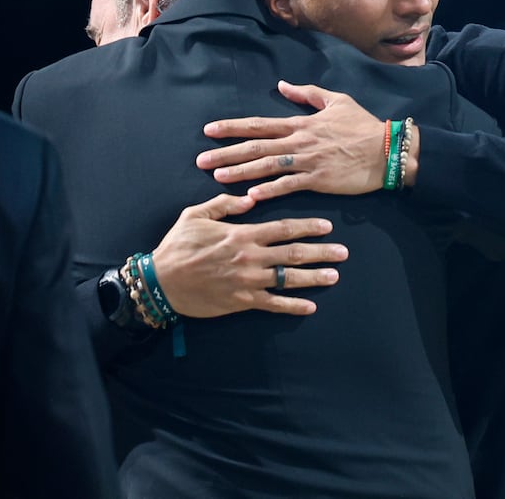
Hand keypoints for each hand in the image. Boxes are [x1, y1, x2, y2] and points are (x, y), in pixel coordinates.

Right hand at [149, 193, 346, 317]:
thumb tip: (250, 199)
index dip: (308, 227)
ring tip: (335, 276)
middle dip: (321, 252)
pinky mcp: (242, 301)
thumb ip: (224, 204)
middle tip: (344, 252)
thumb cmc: (177, 246)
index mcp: (242, 235)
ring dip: (314, 278)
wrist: (160, 282)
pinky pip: (273, 304)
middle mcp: (251, 257)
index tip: (328, 226)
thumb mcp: (195, 215)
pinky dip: (293, 306)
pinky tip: (311, 306)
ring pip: (288, 279)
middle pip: (294, 253)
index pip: (283, 228)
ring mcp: (248, 280)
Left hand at [197, 80, 410, 200]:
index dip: (233, 127)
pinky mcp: (318, 179)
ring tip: (218, 176)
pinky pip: (288, 185)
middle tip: (200, 161)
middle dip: (226, 153)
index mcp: (301, 123)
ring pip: (267, 166)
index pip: (260, 125)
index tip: (209, 130)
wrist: (387, 150)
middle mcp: (299, 142)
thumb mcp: (337, 101)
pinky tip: (251, 195)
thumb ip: (308, 94)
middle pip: (256, 147)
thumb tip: (282, 85)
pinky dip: (269, 190)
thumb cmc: (364, 126)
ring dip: (240, 171)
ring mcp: (307, 161)